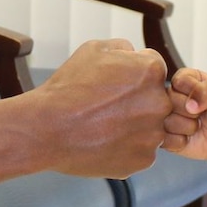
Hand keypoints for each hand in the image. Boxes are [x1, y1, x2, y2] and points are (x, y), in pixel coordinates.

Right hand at [33, 39, 170, 177]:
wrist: (47, 128)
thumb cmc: (68, 88)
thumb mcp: (93, 50)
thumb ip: (123, 47)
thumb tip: (135, 54)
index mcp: (151, 72)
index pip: (154, 71)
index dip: (132, 76)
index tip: (113, 85)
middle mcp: (160, 103)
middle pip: (157, 100)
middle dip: (138, 102)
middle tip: (108, 108)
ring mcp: (153, 135)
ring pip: (150, 128)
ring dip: (134, 127)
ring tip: (103, 126)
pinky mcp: (144, 159)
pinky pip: (141, 151)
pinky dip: (126, 148)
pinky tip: (104, 142)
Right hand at [163, 68, 206, 161]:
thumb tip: (190, 104)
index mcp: (183, 79)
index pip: (178, 81)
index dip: (193, 92)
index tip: (205, 98)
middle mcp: (169, 95)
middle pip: (168, 101)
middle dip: (190, 112)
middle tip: (201, 114)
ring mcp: (163, 115)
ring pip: (165, 121)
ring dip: (187, 127)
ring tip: (196, 126)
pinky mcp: (161, 135)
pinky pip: (164, 139)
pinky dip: (180, 141)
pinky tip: (188, 138)